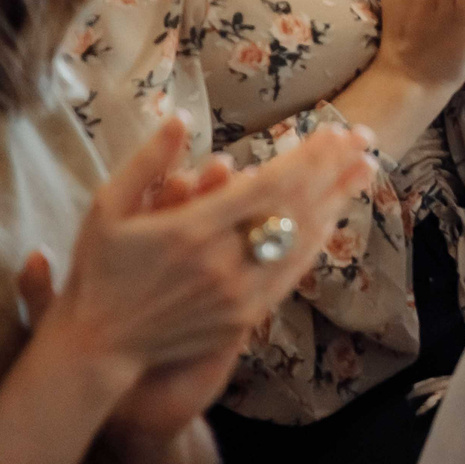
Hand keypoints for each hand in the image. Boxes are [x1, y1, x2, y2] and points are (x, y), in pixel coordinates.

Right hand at [30, 115, 372, 390]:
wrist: (99, 346)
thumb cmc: (102, 271)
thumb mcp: (106, 209)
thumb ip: (147, 163)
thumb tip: (181, 117)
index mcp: (191, 231)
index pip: (268, 186)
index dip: (307, 157)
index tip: (334, 131)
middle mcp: (223, 263)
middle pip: (296, 208)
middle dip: (335, 169)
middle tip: (365, 138)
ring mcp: (238, 294)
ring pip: (302, 240)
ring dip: (337, 200)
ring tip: (365, 169)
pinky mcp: (244, 317)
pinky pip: (291, 272)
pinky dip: (316, 241)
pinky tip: (334, 216)